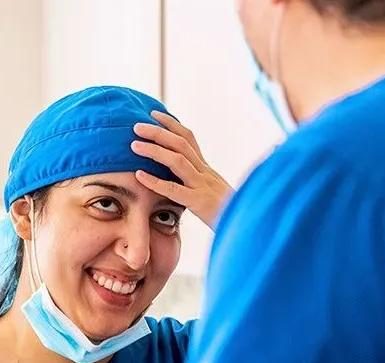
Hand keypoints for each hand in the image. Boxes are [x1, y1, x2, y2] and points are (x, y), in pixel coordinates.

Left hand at [131, 111, 233, 228]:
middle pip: (182, 144)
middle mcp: (206, 174)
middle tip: (136, 126)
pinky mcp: (200, 203)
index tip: (155, 114)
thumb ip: (201, 186)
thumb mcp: (217, 196)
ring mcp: (204, 187)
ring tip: (134, 144)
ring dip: (155, 150)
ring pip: (178, 161)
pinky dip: (155, 181)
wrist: (250, 225)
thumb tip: (184, 182)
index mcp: (208, 171)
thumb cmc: (233, 215)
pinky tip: (139, 175)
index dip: (172, 125)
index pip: (190, 140)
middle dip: (158, 132)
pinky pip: (175, 190)